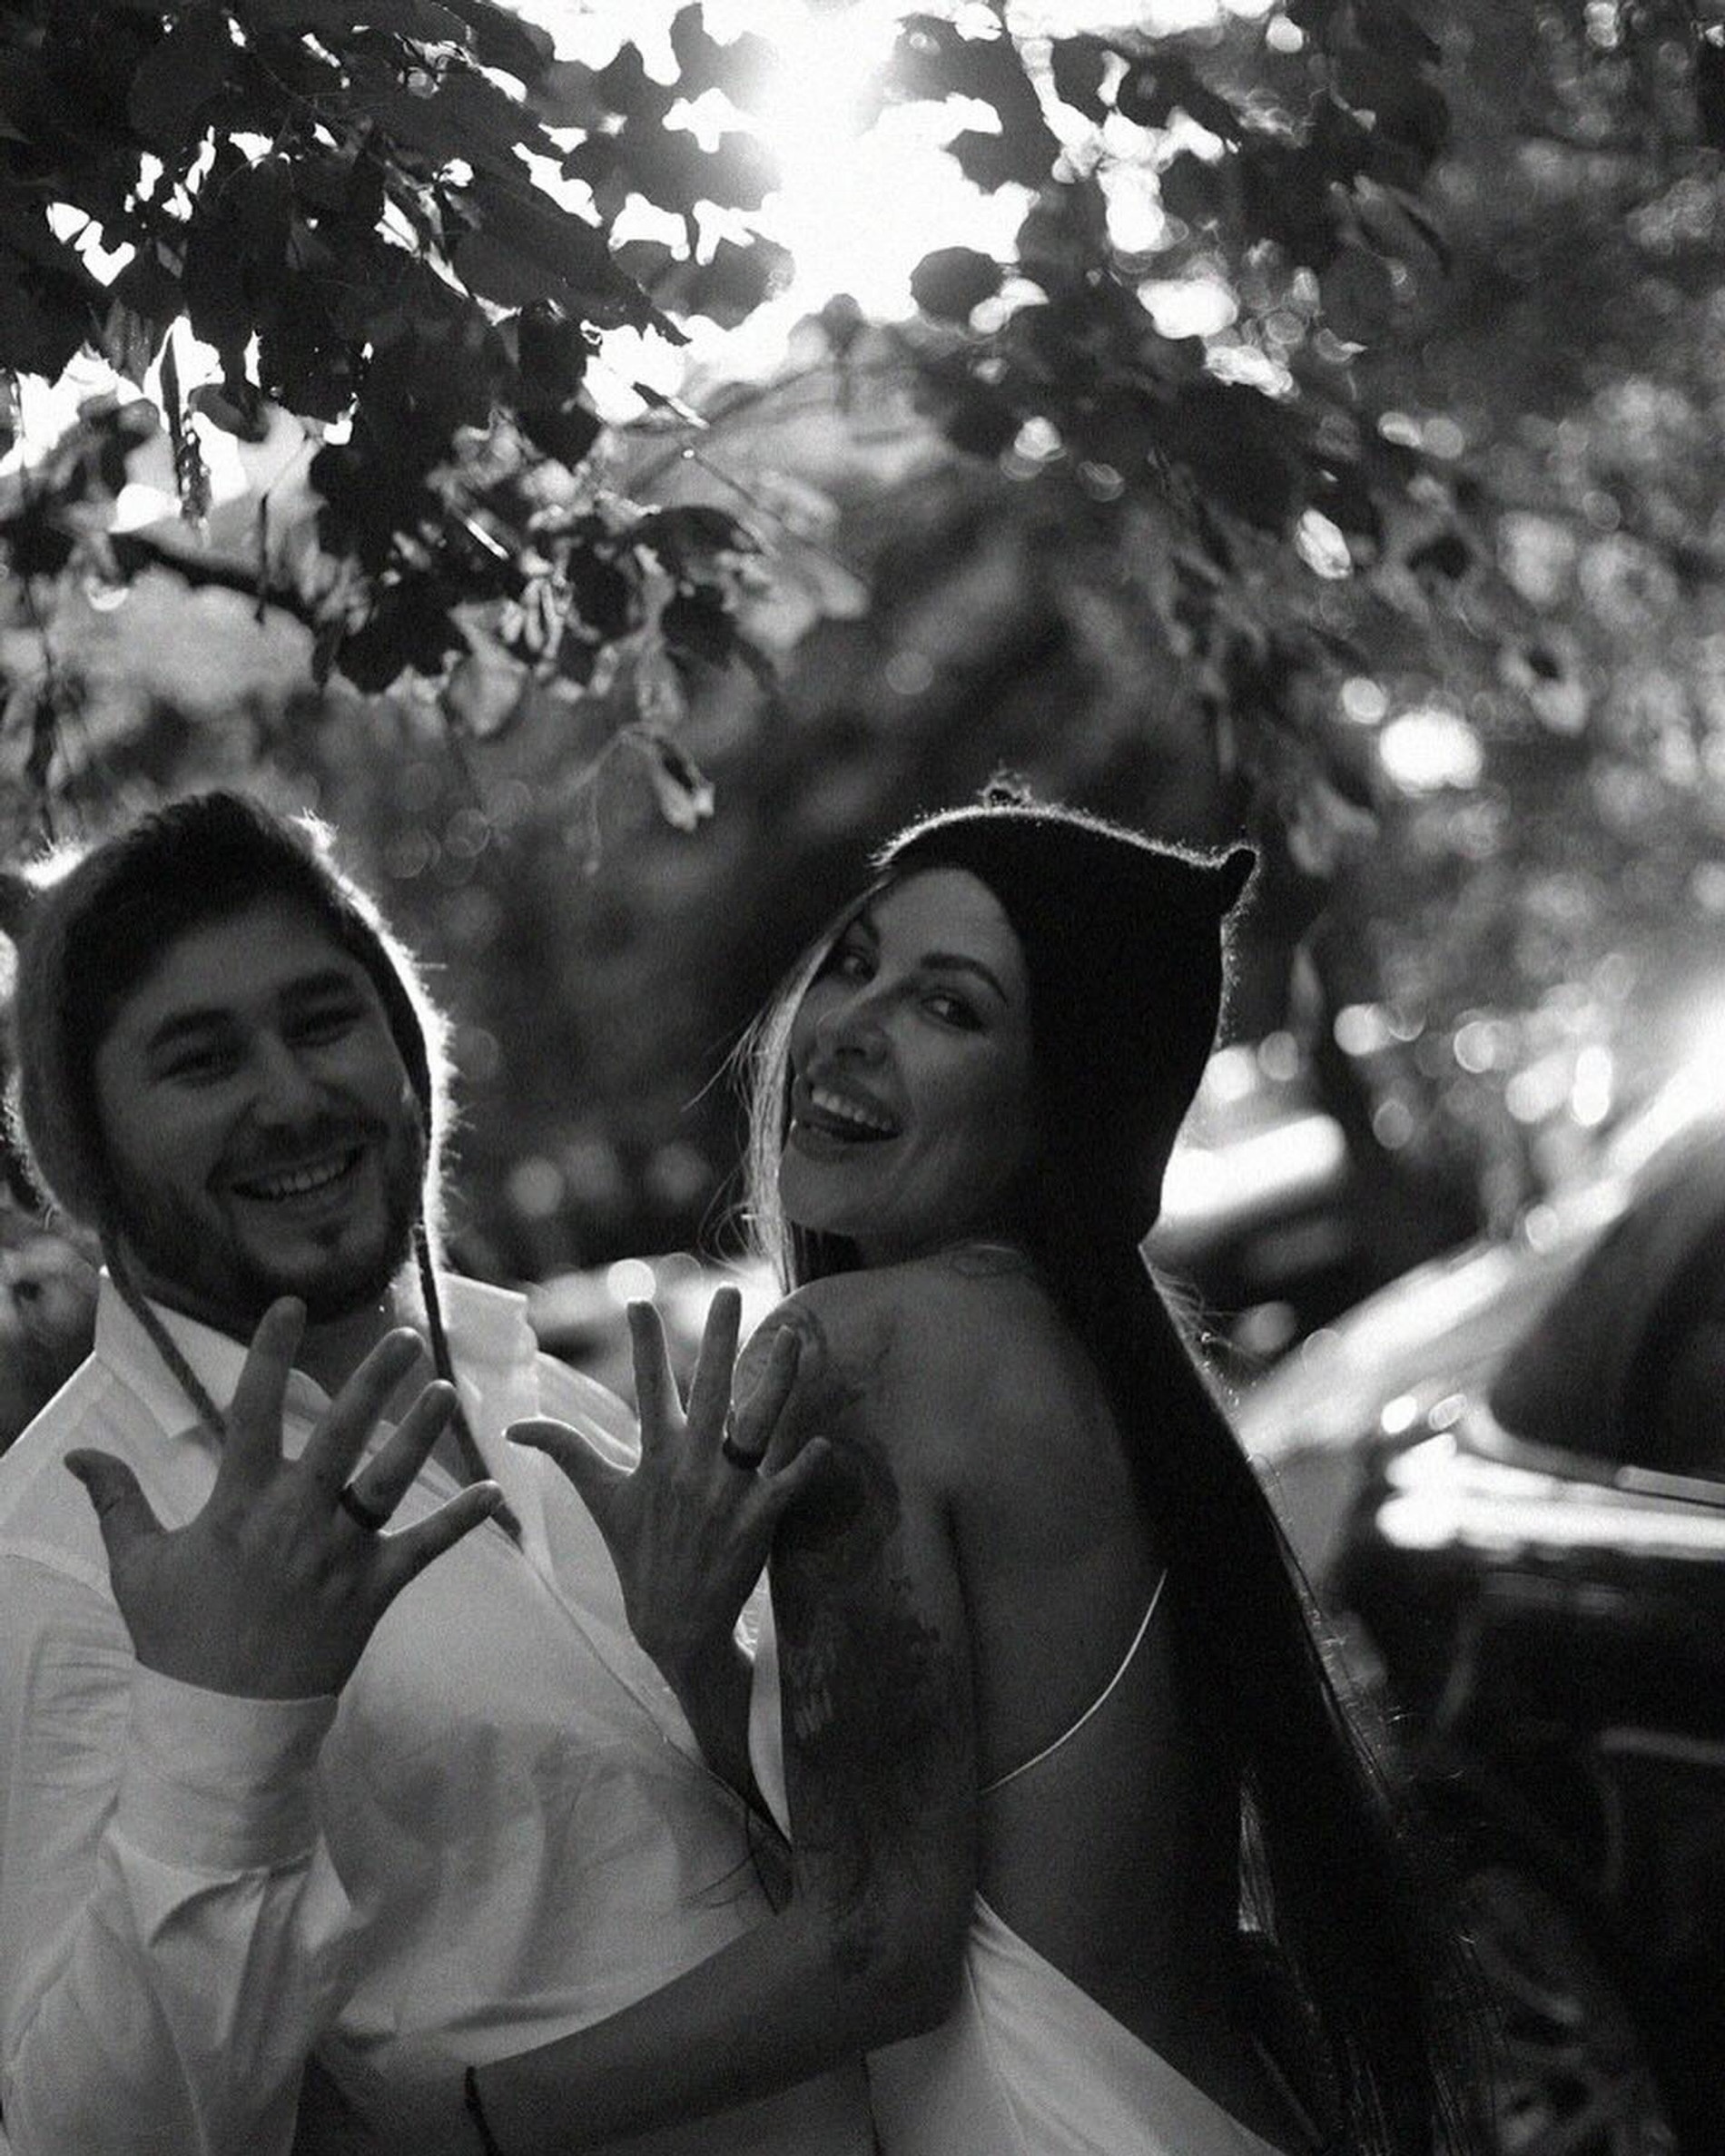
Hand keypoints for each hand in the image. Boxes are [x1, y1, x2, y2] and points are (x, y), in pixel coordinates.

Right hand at [66, 1298, 503, 1698]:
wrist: (223, 1721)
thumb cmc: (178, 1638)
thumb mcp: (138, 1567)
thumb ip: (116, 1503)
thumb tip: (79, 1455)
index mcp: (239, 1505)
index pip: (255, 1412)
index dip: (270, 1354)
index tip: (290, 1307)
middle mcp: (295, 1520)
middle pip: (340, 1435)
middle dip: (374, 1382)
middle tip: (405, 1339)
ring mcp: (340, 1556)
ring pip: (388, 1482)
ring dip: (419, 1435)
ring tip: (445, 1391)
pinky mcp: (373, 1592)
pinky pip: (425, 1550)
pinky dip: (461, 1521)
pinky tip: (494, 1491)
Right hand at [511, 1287, 828, 1686]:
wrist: (676, 1628)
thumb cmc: (638, 1556)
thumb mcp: (602, 1501)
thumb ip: (566, 1453)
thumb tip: (513, 1427)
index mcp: (655, 1459)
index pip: (649, 1388)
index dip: (643, 1343)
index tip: (638, 1299)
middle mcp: (692, 1468)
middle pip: (711, 1390)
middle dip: (720, 1339)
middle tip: (728, 1293)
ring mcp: (728, 1493)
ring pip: (758, 1424)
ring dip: (778, 1380)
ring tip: (794, 1336)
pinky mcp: (759, 1520)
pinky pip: (789, 1484)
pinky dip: (806, 1463)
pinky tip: (824, 1441)